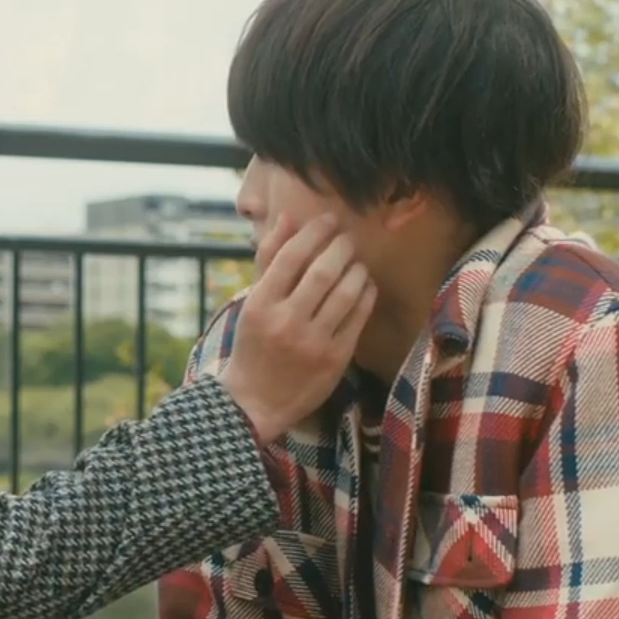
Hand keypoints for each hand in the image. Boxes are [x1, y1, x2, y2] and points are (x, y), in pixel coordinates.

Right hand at [218, 214, 375, 445]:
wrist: (256, 401)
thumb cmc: (253, 344)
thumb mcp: (253, 302)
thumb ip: (269, 259)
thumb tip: (288, 218)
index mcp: (260, 304)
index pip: (291, 257)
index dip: (314, 232)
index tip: (328, 220)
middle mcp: (285, 321)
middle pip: (322, 271)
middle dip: (341, 248)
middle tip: (348, 239)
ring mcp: (312, 342)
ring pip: (345, 293)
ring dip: (357, 270)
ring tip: (357, 262)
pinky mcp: (334, 358)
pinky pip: (358, 317)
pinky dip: (366, 295)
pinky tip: (365, 286)